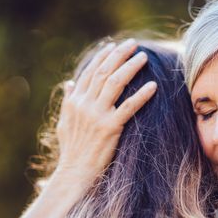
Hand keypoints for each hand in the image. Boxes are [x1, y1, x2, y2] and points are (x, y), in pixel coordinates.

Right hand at [55, 39, 156, 185]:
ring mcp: (97, 115)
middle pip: (104, 72)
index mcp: (74, 102)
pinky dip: (142, 95)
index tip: (114, 46)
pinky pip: (129, 107)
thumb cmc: (71, 151)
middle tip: (133, 44)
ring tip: (143, 56)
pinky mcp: (110, 128)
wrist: (74, 174)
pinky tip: (153, 85)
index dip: (103, 57)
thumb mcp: (64, 123)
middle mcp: (84, 105)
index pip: (90, 72)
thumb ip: (68, 101)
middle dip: (119, 55)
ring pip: (115, 83)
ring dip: (131, 67)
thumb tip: (69, 83)